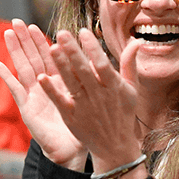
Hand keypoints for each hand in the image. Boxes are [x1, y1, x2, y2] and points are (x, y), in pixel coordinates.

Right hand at [0, 19, 85, 168]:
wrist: (70, 149)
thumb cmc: (82, 124)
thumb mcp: (89, 99)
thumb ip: (91, 81)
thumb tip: (97, 63)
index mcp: (59, 82)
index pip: (48, 57)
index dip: (41, 42)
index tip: (35, 25)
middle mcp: (44, 86)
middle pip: (32, 58)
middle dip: (24, 40)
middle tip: (16, 22)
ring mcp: (33, 96)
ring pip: (22, 68)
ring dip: (15, 51)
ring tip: (7, 34)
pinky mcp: (27, 108)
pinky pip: (16, 90)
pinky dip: (6, 77)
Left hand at [38, 28, 141, 169]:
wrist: (115, 146)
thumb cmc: (123, 114)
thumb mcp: (131, 89)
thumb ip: (129, 64)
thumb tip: (136, 41)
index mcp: (114, 87)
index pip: (103, 64)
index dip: (93, 48)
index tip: (83, 32)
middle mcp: (99, 96)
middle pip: (84, 71)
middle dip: (73, 52)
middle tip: (62, 33)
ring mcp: (85, 107)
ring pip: (71, 83)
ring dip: (61, 66)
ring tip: (51, 48)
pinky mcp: (72, 117)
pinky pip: (61, 102)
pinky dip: (51, 91)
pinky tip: (42, 78)